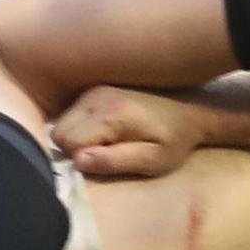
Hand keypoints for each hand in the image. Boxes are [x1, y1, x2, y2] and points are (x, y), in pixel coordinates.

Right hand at [52, 85, 201, 179]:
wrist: (189, 109)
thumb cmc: (174, 140)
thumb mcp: (154, 161)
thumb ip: (115, 161)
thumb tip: (78, 160)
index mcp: (110, 114)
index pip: (67, 141)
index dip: (82, 158)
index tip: (107, 159)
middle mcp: (95, 97)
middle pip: (59, 132)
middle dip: (76, 148)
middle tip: (107, 152)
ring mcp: (92, 90)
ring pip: (62, 122)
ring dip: (78, 137)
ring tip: (109, 141)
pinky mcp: (93, 88)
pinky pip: (70, 113)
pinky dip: (81, 126)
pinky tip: (106, 129)